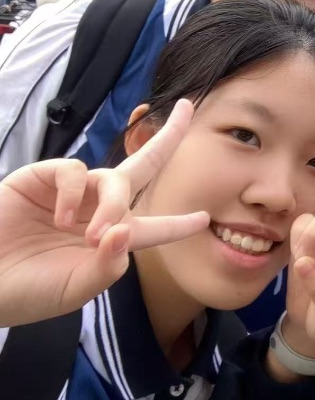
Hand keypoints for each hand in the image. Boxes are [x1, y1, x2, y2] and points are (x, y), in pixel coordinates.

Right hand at [0, 100, 209, 326]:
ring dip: (114, 204)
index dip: (177, 225)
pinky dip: (75, 193)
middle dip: (168, 138)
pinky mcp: (42, 178)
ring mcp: (71, 192)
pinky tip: (64, 219)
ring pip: (114, 178)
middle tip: (190, 108)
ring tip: (96, 234)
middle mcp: (96, 209)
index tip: (204, 219)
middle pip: (143, 167)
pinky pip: (74, 170)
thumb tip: (126, 230)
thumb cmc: (26, 291)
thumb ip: (107, 266)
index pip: (152, 228)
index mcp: (109, 239)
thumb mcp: (75, 289)